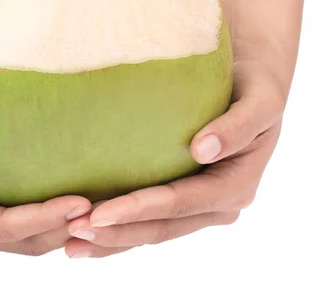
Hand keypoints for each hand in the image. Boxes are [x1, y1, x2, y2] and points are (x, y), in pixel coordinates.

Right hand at [0, 80, 91, 255]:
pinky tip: (80, 197)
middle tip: (102, 208)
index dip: (40, 220)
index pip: (0, 228)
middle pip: (22, 240)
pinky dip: (53, 213)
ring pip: (28, 237)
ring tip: (101, 208)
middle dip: (61, 229)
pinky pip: (25, 215)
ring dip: (63, 228)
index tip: (79, 202)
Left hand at [64, 57, 285, 257]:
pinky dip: (120, 230)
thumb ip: (237, 126)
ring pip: (153, 232)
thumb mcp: (259, 101)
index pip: (180, 203)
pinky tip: (89, 234)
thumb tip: (203, 150)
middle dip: (117, 233)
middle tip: (73, 232)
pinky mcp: (184, 200)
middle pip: (162, 227)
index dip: (139, 210)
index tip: (98, 213)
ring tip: (71, 244)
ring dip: (113, 240)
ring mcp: (200, 207)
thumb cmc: (254, 87)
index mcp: (235, 186)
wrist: (253, 86)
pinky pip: (151, 221)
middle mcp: (218, 205)